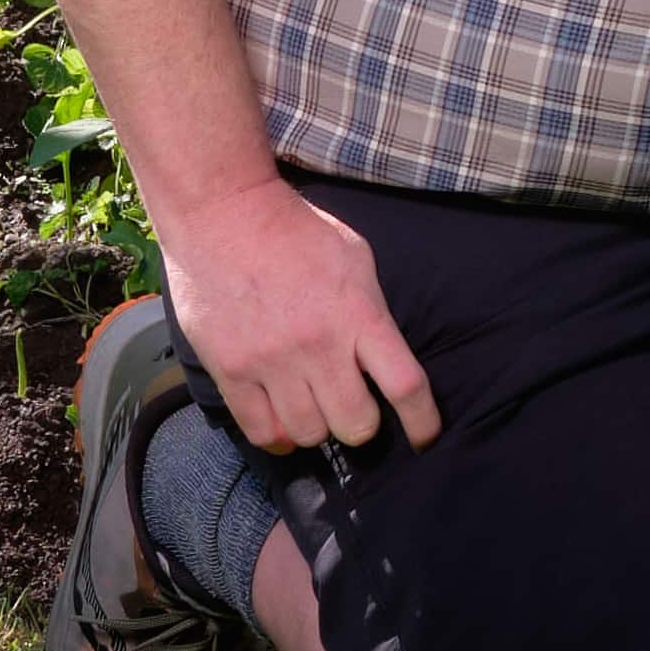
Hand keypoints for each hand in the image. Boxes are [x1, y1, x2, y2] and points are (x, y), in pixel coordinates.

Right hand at [158, 174, 437, 455]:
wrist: (224, 214)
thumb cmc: (296, 232)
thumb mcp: (355, 259)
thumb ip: (371, 312)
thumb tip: (382, 358)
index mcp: (358, 314)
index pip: (405, 386)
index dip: (422, 422)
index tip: (425, 436)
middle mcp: (318, 344)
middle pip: (356, 424)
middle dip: (361, 424)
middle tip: (352, 407)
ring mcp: (271, 361)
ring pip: (309, 433)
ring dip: (318, 428)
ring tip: (313, 407)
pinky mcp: (231, 370)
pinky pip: (261, 430)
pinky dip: (277, 436)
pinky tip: (282, 424)